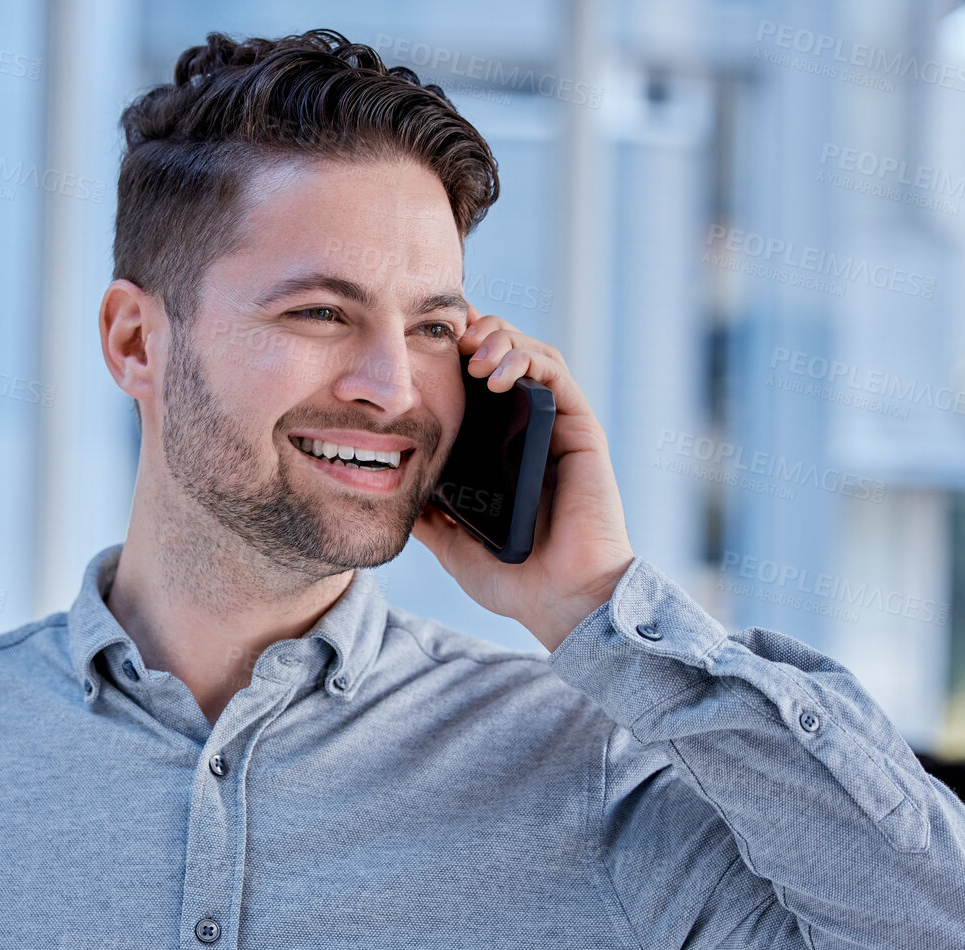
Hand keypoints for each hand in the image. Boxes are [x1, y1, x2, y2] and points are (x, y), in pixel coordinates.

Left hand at [411, 307, 635, 650]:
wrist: (559, 602)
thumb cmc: (514, 579)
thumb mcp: (451, 541)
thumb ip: (425, 516)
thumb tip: (384, 492)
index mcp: (501, 449)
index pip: (480, 382)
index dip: (457, 351)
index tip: (425, 337)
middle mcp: (531, 431)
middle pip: (507, 354)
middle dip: (477, 333)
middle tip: (448, 336)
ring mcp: (557, 428)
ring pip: (533, 354)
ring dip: (500, 339)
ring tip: (470, 352)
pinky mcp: (580, 430)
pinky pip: (556, 376)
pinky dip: (526, 360)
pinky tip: (493, 374)